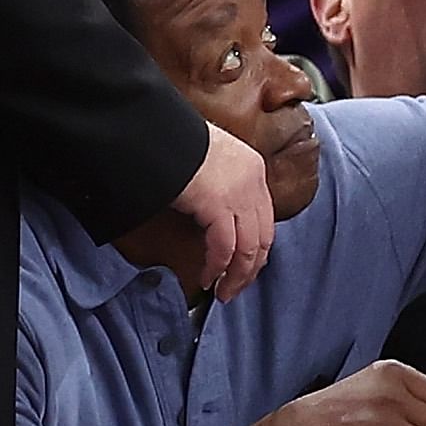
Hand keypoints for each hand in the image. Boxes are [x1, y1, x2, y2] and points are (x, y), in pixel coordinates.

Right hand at [171, 121, 272, 300]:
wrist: (160, 133)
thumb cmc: (176, 146)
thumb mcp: (208, 161)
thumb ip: (219, 185)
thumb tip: (214, 217)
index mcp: (252, 168)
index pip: (265, 218)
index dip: (257, 248)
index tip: (245, 266)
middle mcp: (252, 181)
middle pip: (263, 237)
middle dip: (250, 268)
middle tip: (235, 287)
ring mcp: (239, 193)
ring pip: (249, 248)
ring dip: (236, 275)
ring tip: (223, 292)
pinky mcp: (218, 204)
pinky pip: (224, 248)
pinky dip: (217, 267)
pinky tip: (207, 277)